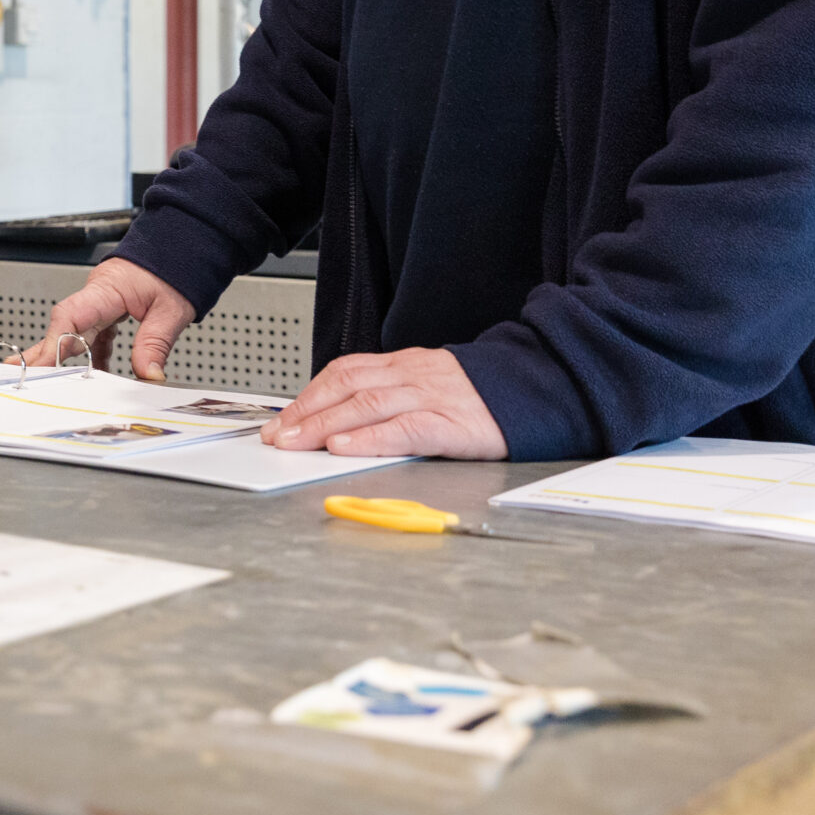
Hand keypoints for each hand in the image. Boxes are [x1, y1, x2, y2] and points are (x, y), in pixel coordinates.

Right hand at [31, 257, 193, 378]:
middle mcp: (96, 296)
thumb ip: (156, 344)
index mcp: (106, 289)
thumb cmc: (173, 267)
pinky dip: (92, 356)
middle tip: (17, 371)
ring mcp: (100, 304)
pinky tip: (93, 375)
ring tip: (43, 378)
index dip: (52, 343)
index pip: (70, 317)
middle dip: (41, 351)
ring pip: (74, 333)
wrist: (180, 245)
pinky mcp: (109, 311)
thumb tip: (148, 375)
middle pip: (62, 326)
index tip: (41, 365)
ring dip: (60, 356)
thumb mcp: (171, 310)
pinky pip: (94, 336)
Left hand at [259, 347, 507, 457]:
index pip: (343, 373)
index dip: (308, 395)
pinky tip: (347, 448)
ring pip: (367, 405)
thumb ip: (390, 397)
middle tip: (276, 437)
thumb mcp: (429, 387)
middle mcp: (412, 376)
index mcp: (404, 366)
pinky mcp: (453, 423)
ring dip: (325, 425)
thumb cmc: (480, 397)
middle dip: (306, 413)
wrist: (537, 390)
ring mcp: (432, 397)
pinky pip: (405, 428)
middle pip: (346, 387)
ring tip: (297, 443)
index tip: (282, 420)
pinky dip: (371, 438)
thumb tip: (341, 421)